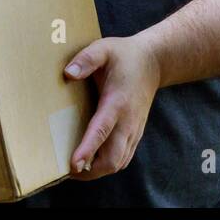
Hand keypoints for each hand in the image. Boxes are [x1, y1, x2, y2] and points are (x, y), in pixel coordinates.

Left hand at [64, 33, 161, 179]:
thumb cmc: (125, 56)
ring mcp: (134, 130)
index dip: (87, 149)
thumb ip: (86, 59)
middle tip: (66, 170)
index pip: (102, 130)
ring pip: (118, 163)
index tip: (73, 165)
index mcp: (118, 102)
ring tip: (76, 170)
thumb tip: (68, 73)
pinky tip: (92, 162)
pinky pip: (123, 158)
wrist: (154, 62)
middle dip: (90, 171)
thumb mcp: (104, 49)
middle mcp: (128, 121)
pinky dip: (107, 165)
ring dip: (97, 171)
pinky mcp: (135, 134)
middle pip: (112, 158)